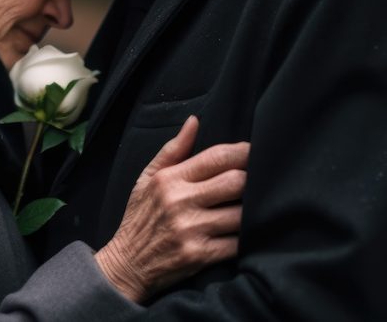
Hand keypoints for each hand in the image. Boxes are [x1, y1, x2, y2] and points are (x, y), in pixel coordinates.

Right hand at [94, 116, 247, 302]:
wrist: (127, 264)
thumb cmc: (140, 217)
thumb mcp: (147, 179)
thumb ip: (173, 150)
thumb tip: (195, 121)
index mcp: (170, 179)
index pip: (216, 157)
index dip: (243, 152)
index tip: (255, 152)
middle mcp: (181, 202)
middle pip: (236, 182)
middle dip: (253, 180)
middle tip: (260, 181)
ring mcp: (191, 230)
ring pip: (241, 214)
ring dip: (252, 211)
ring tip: (256, 207)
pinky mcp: (199, 256)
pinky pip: (236, 244)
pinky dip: (245, 238)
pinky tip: (246, 233)